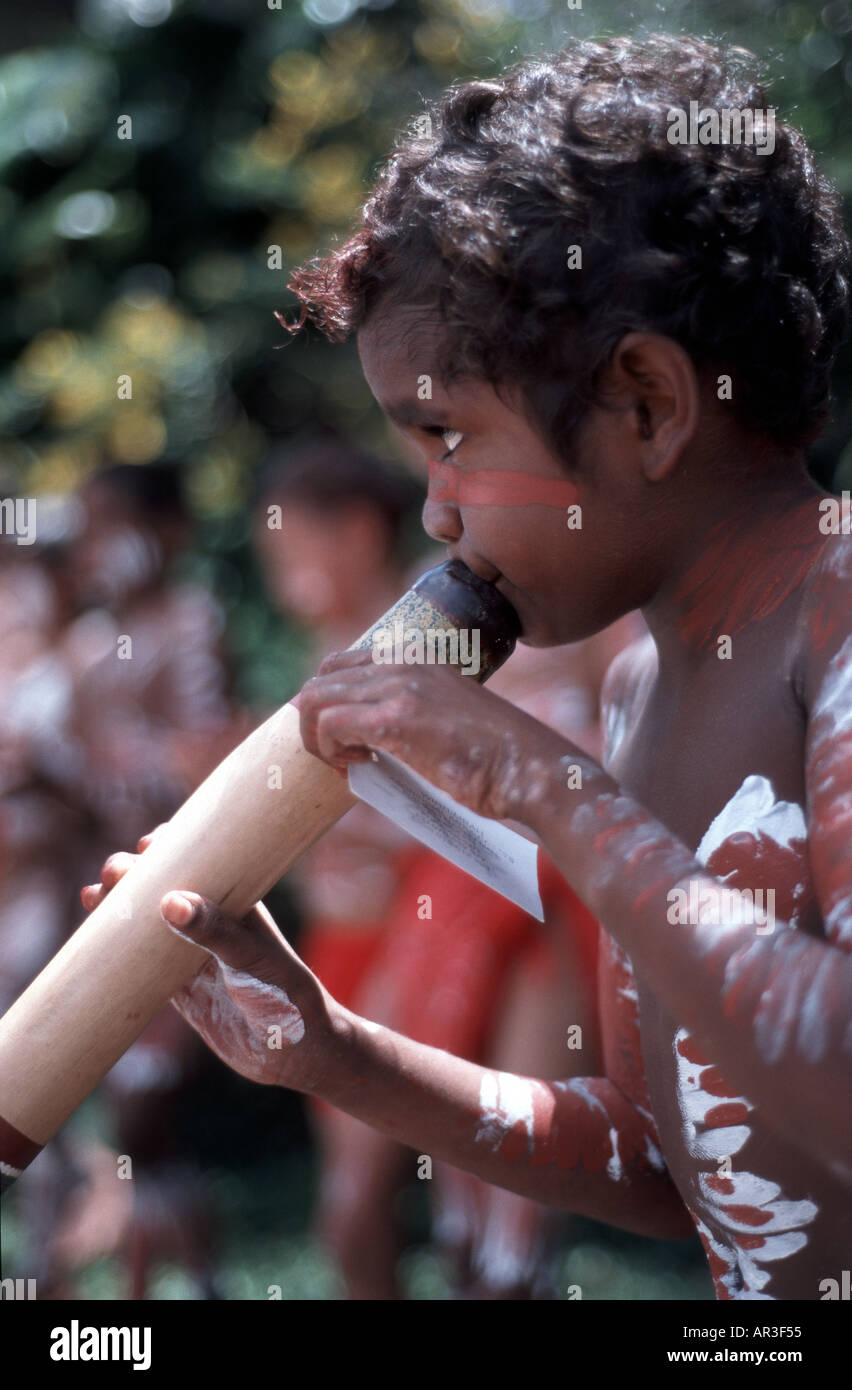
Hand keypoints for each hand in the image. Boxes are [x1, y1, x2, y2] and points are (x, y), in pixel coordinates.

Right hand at [81, 831, 337, 1093]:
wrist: (294, 1053)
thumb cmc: (287, 995)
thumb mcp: (253, 959)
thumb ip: (215, 933)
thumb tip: (171, 902)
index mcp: (236, 898)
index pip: (200, 859)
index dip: (170, 847)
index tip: (147, 847)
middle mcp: (211, 919)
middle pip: (163, 884)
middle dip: (134, 873)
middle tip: (114, 876)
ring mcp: (190, 951)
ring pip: (145, 919)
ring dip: (118, 905)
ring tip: (94, 896)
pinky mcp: (177, 984)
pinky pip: (139, 959)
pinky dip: (115, 947)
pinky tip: (92, 938)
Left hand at [298, 649, 570, 822]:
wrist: (528, 769)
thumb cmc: (493, 756)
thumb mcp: (446, 714)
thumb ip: (410, 708)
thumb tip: (366, 734)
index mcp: (415, 653)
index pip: (340, 664)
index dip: (331, 705)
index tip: (352, 741)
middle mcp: (402, 659)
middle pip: (319, 680)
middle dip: (315, 724)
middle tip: (343, 756)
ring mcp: (398, 685)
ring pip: (313, 700)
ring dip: (317, 739)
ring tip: (349, 762)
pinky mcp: (395, 718)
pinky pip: (329, 724)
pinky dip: (329, 750)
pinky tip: (359, 765)